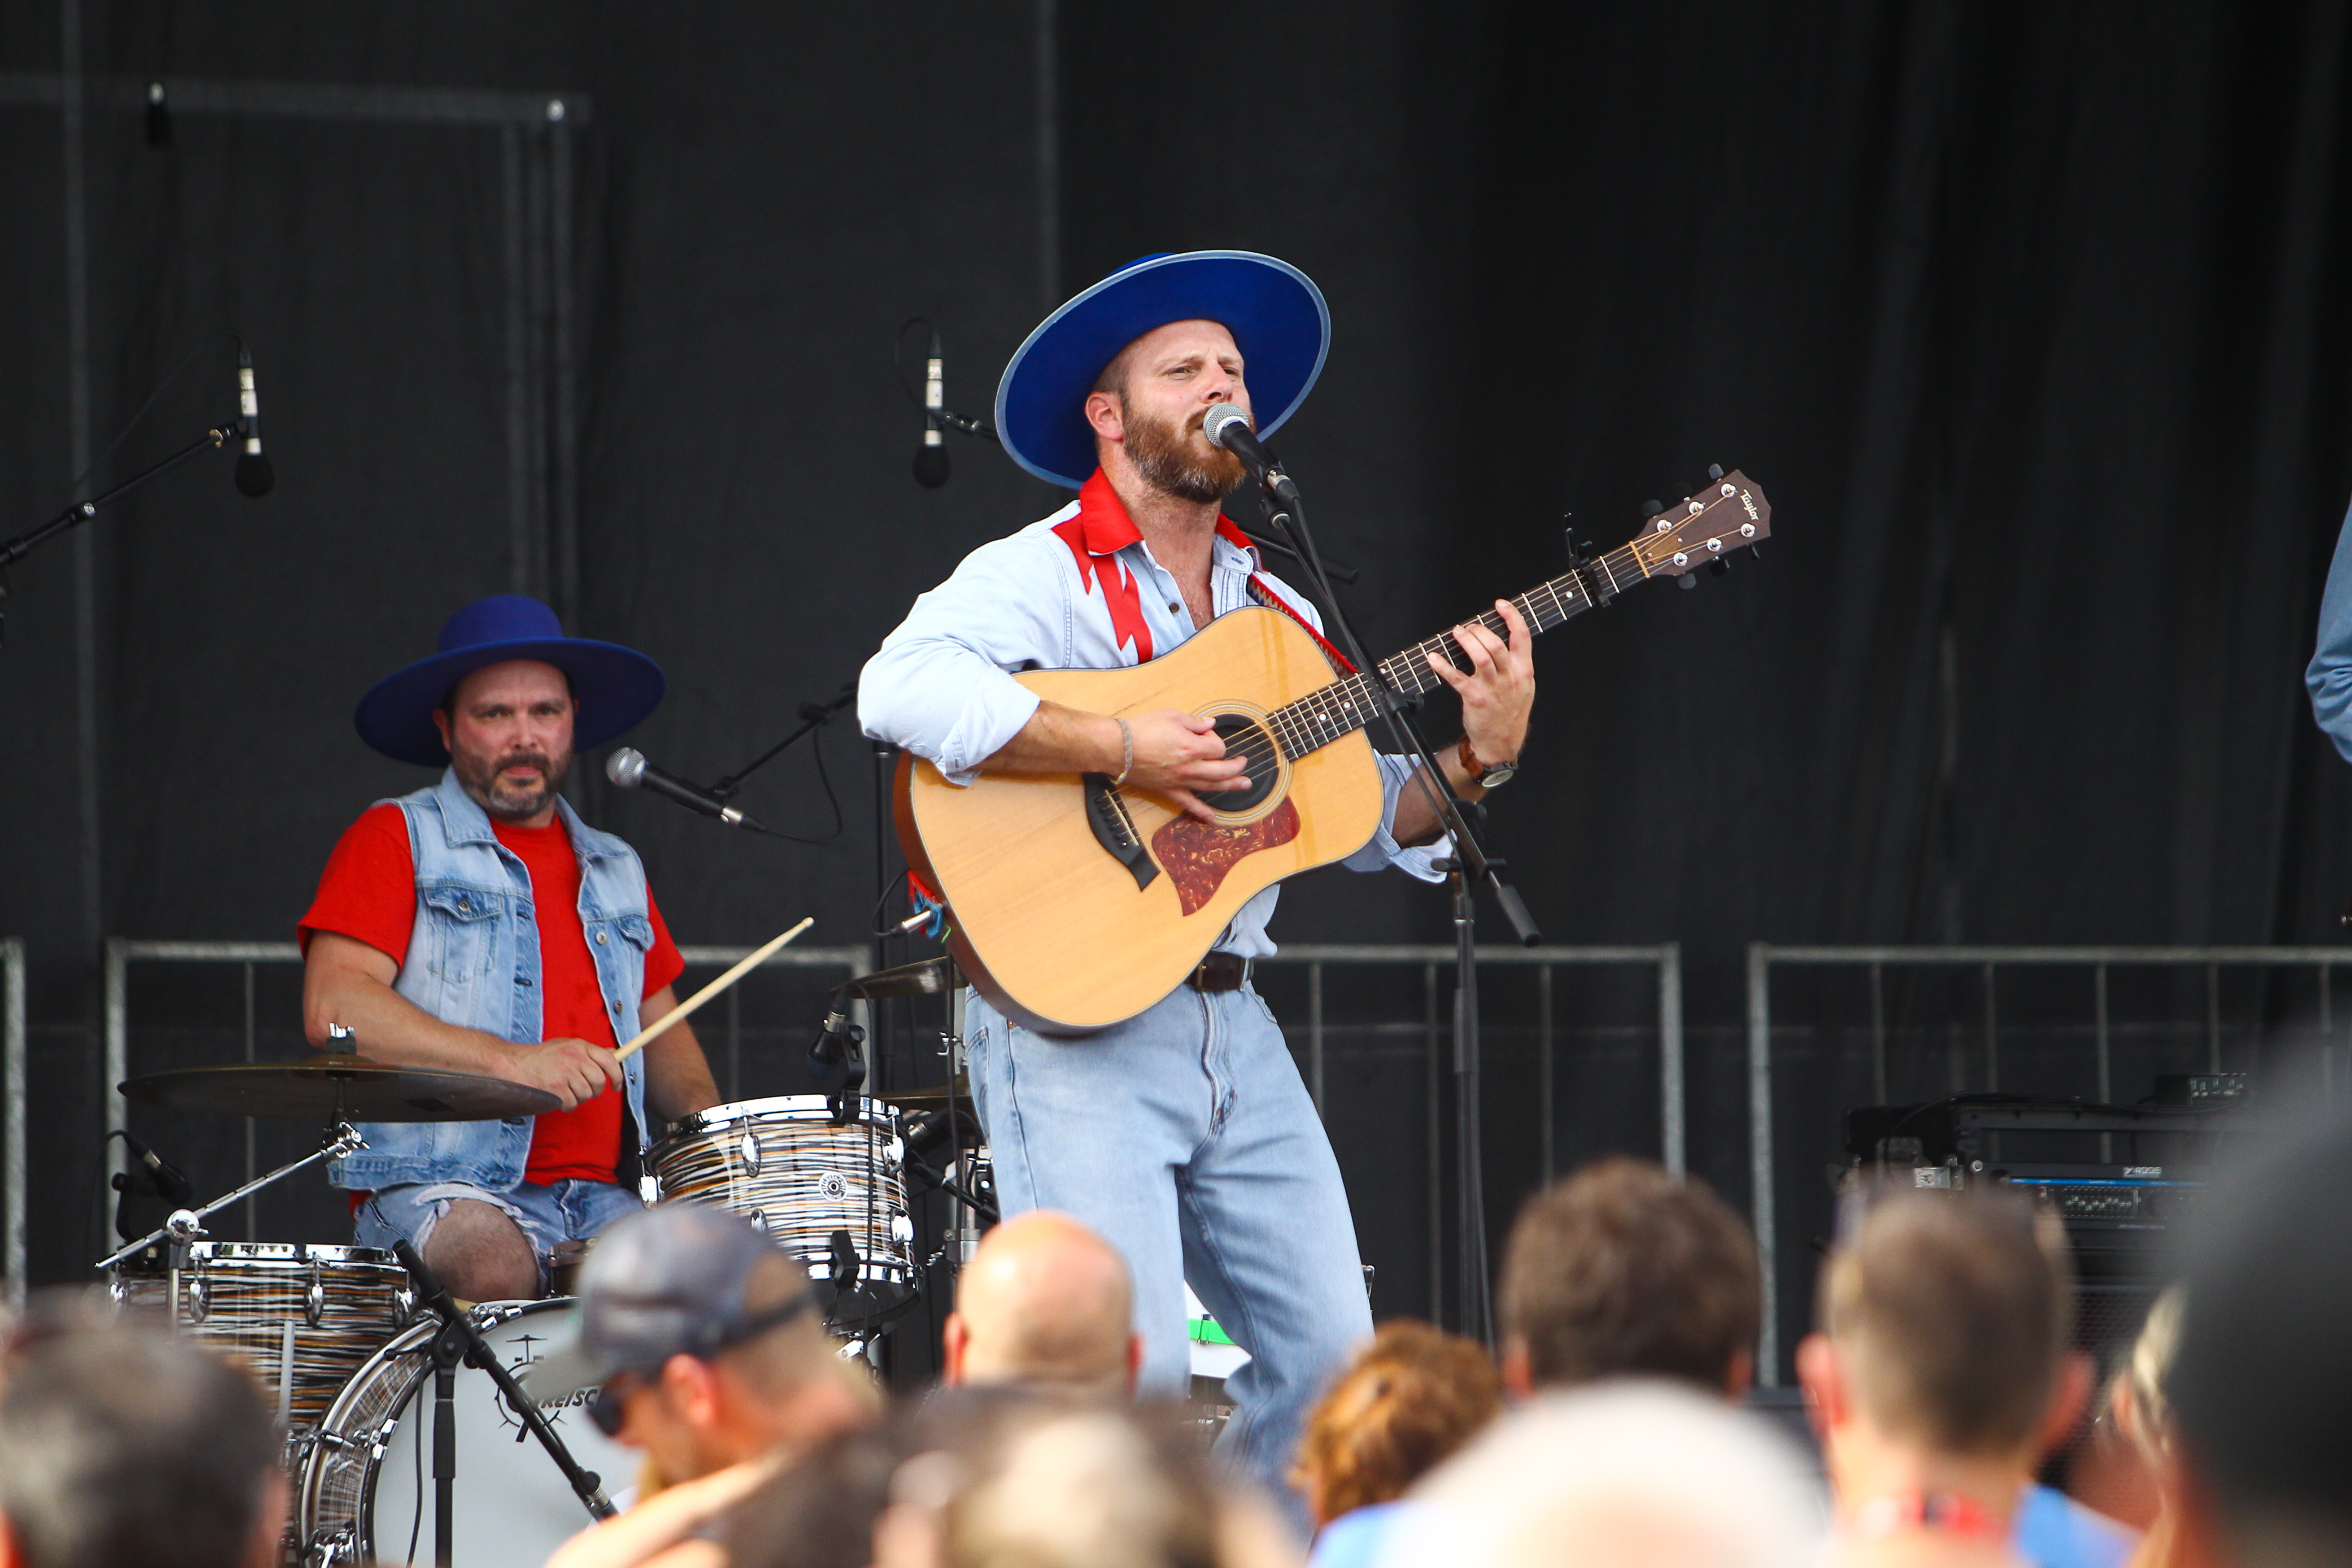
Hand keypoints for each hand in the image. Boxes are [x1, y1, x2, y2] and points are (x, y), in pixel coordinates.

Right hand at [509, 1038, 624, 1109]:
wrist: (514, 1064)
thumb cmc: (541, 1057)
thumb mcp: (567, 1046)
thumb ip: (590, 1051)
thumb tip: (613, 1054)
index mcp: (580, 1046)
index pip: (610, 1061)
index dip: (618, 1076)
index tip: (617, 1086)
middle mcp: (575, 1057)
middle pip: (599, 1081)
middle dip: (595, 1091)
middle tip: (585, 1091)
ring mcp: (566, 1073)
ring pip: (586, 1094)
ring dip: (578, 1098)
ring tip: (566, 1091)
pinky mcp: (556, 1088)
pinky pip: (572, 1103)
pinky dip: (567, 1105)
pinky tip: (558, 1097)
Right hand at [1121, 708, 1250, 822]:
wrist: (1117, 748)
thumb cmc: (1141, 730)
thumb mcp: (1170, 716)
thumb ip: (1194, 721)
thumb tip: (1209, 724)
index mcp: (1192, 747)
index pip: (1217, 747)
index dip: (1215, 739)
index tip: (1205, 734)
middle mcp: (1189, 767)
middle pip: (1222, 769)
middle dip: (1236, 765)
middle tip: (1243, 762)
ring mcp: (1180, 781)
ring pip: (1211, 786)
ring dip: (1230, 786)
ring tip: (1244, 784)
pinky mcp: (1168, 790)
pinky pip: (1187, 803)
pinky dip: (1201, 811)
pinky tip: (1211, 817)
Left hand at [1426, 600, 1533, 769]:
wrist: (1501, 741)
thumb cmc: (1510, 711)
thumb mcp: (1523, 685)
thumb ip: (1515, 662)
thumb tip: (1498, 637)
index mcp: (1523, 670)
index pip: (1522, 636)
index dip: (1512, 616)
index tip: (1500, 604)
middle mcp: (1509, 677)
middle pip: (1496, 644)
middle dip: (1480, 631)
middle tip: (1469, 628)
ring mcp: (1493, 688)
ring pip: (1481, 657)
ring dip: (1466, 642)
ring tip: (1457, 633)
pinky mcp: (1475, 698)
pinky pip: (1457, 678)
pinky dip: (1442, 666)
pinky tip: (1433, 658)